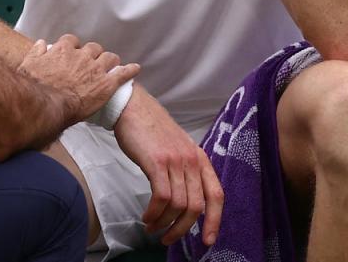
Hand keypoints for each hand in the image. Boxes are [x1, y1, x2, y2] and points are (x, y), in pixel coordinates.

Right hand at [17, 35, 139, 122]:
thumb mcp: (28, 65)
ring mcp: (95, 69)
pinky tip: (135, 69)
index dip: (74, 48)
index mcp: (63, 50)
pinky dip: (130, 70)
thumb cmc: (35, 87)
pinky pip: (122, 73)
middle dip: (93, 54)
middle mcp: (81, 56)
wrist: (47, 105)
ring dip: (110, 61)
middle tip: (92, 63)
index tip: (74, 54)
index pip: (72, 41)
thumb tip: (42, 43)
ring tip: (112, 66)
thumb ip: (36, 52)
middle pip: (93, 48)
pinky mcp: (106, 84)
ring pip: (109, 57)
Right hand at [114, 87, 223, 246]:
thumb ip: (184, 170)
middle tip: (167, 238)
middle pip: (196, 206)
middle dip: (181, 229)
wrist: (132, 107)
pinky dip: (154, 212)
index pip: (216, 195)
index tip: (206, 240)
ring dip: (164, 223)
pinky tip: (147, 216)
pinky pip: (162, 197)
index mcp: (200, 158)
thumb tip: (184, 200)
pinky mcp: (157, 162)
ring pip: (178, 205)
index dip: (214, 221)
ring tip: (152, 227)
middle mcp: (192, 160)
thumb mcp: (176, 148)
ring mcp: (175, 161)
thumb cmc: (150, 129)